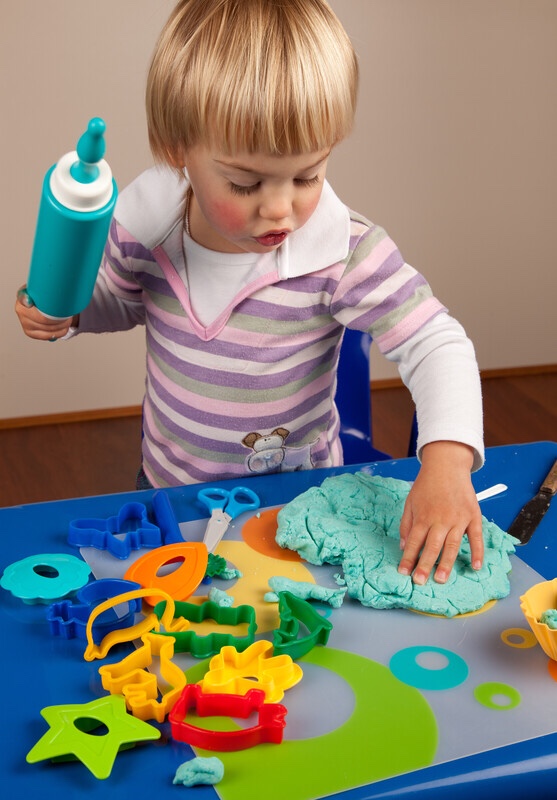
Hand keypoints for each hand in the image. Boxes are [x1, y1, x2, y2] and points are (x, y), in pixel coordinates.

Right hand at [14, 286, 76, 340]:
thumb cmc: (46, 297)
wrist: (41, 306)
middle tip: (69, 315)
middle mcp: (21, 309)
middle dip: (58, 318)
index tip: (31, 301)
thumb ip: (51, 288)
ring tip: (68, 321)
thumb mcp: (47, 289)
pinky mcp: (29, 332)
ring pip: (46, 328)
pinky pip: (46, 336)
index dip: (27, 300)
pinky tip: (63, 329)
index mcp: (23, 295)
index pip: (23, 297)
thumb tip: (66, 284)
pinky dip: (58, 333)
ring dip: (61, 326)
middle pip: (42, 318)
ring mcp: (24, 322)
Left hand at [398, 441, 482, 584]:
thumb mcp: (410, 502)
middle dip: (424, 566)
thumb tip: (404, 546)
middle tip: (420, 582)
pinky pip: (476, 537)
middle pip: (432, 546)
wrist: (447, 466)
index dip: (408, 558)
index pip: (414, 541)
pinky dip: (477, 552)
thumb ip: (406, 524)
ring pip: (452, 545)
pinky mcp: (473, 516)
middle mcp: (441, 519)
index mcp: (423, 516)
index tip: (403, 573)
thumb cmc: (426, 485)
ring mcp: (458, 519)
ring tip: (441, 580)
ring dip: (446, 563)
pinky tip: (475, 567)